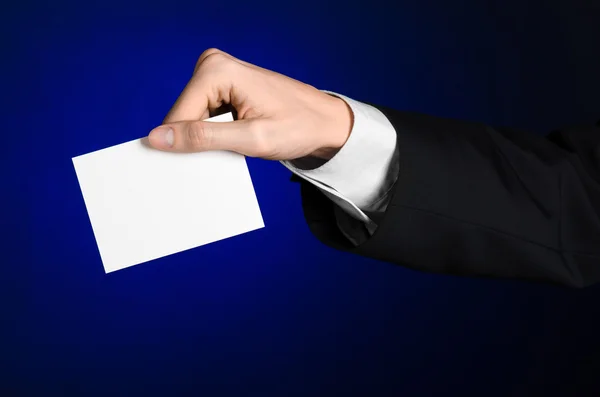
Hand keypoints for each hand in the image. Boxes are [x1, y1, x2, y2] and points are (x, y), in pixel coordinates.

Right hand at [147, 48, 352, 160]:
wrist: (325, 123)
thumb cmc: (298, 127)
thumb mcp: (251, 139)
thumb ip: (203, 138)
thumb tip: (158, 138)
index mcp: (217, 70)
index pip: (178, 116)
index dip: (184, 145)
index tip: (202, 162)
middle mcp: (213, 64)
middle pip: (183, 115)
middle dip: (199, 139)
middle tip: (230, 151)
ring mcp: (218, 74)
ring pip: (192, 118)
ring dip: (209, 137)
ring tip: (238, 143)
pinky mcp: (223, 87)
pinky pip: (205, 115)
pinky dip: (216, 132)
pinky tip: (237, 138)